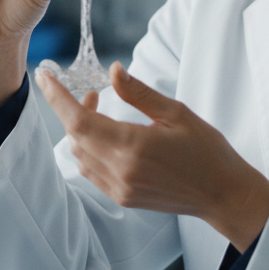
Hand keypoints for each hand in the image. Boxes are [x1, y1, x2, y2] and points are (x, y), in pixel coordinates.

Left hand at [37, 62, 268, 251]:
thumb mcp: (176, 113)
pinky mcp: (123, 198)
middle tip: (92, 93)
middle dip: (72, 110)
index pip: (79, 121)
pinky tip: (108, 138)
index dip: (57, 98)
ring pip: (80, 155)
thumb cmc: (206, 151)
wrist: (223, 194)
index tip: (45, 76)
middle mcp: (121, 171)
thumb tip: (113, 71)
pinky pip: (91, 171)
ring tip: (102, 113)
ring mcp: (120, 188)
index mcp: (133, 146)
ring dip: (81, 131)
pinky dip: (89, 150)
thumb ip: (139, 93)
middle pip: (75, 136)